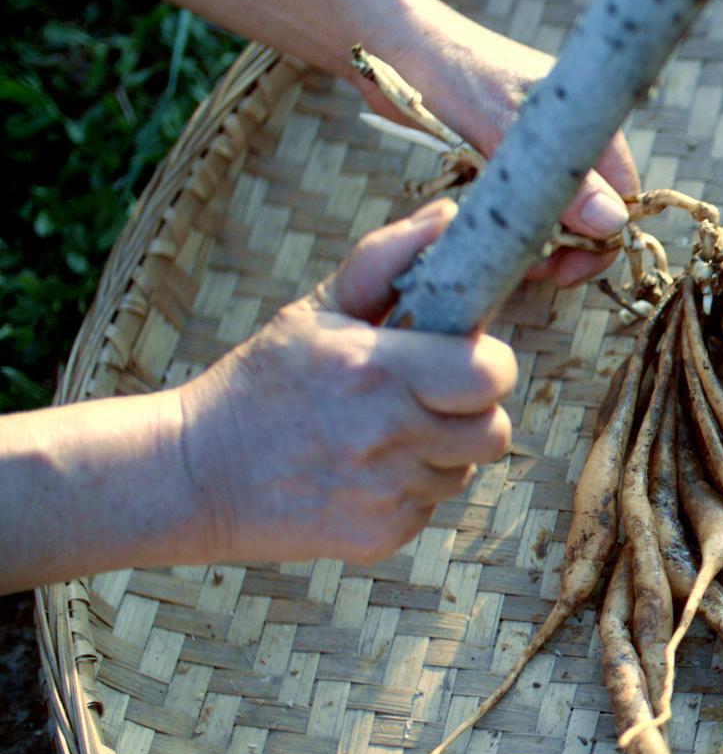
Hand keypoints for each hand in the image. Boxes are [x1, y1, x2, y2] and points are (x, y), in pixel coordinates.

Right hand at [176, 200, 517, 565]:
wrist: (196, 475)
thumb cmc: (263, 383)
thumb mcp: (315, 312)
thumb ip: (387, 262)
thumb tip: (450, 218)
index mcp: (378, 370)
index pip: (492, 372)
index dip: (487, 365)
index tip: (458, 360)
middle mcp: (389, 434)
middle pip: (495, 428)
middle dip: (472, 411)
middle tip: (426, 399)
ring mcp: (387, 492)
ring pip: (464, 469)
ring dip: (439, 452)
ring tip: (380, 435)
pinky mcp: (382, 535)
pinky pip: (431, 506)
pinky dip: (408, 490)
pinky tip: (361, 473)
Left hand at [364, 15, 641, 286]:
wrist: (394, 45)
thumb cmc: (450, 73)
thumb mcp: (504, 128)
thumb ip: (561, 178)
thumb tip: (614, 223)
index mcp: (587, 122)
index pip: (623, 196)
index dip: (603, 239)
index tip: (566, 270)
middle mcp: (571, 139)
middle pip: (594, 212)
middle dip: (569, 248)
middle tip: (530, 268)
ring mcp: (540, 152)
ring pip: (558, 215)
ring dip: (538, 243)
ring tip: (504, 255)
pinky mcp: (509, 162)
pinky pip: (526, 207)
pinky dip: (513, 227)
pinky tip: (490, 235)